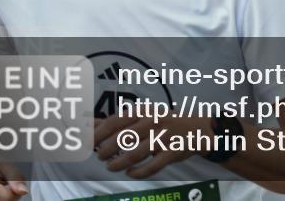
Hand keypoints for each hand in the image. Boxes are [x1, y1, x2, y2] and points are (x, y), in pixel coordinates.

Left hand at [94, 113, 208, 178]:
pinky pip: (152, 166)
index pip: (115, 121)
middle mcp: (153, 122)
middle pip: (122, 138)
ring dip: (118, 163)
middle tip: (101, 157)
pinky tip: (130, 172)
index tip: (86, 143)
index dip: (97, 134)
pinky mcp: (172, 152)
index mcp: (143, 111)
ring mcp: (163, 137)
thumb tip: (88, 122)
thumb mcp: (143, 115)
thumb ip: (117, 120)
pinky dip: (137, 172)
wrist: (198, 129)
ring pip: (135, 154)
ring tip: (111, 167)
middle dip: (106, 150)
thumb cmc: (165, 122)